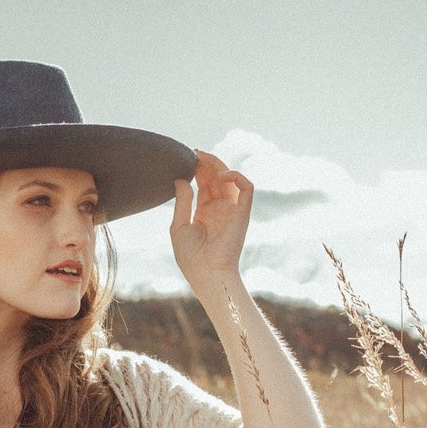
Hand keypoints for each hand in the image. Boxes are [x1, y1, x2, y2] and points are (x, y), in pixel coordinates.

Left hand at [171, 147, 251, 297]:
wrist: (207, 274)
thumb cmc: (191, 257)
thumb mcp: (179, 226)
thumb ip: (181, 201)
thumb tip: (181, 179)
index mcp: (205, 212)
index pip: (205, 184)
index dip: (198, 169)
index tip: (188, 158)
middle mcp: (220, 209)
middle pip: (217, 177)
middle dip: (207, 163)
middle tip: (195, 153)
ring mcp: (232, 210)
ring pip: (231, 179)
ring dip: (219, 166)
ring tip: (204, 158)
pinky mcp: (242, 213)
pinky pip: (247, 188)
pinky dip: (237, 177)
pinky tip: (221, 177)